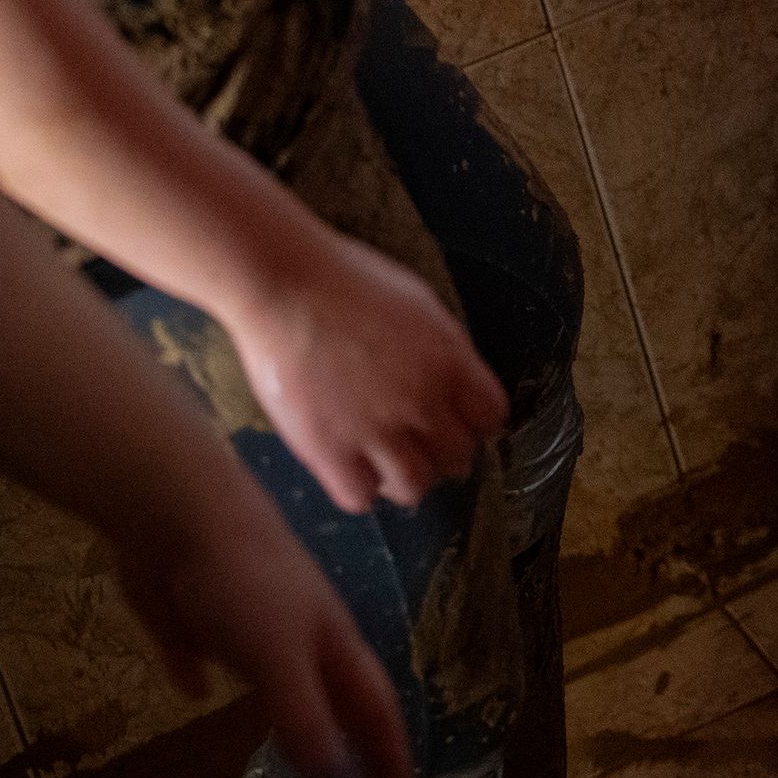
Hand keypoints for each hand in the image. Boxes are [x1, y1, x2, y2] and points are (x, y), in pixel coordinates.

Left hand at [113, 460, 416, 777]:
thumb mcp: (283, 658)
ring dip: (289, 713)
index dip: (390, 748)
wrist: (180, 513)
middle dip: (350, 737)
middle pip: (332, 695)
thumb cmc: (246, 583)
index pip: (372, 705)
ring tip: (291, 748)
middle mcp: (296, 633)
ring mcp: (244, 622)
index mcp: (329, 641)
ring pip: (275, 678)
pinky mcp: (191, 618)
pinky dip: (201, 676)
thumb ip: (308, 720)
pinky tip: (194, 692)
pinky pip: (200, 656)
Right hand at [225, 234, 509, 512]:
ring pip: (415, 487)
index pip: (492, 416)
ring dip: (406, 479)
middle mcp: (422, 402)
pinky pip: (360, 498)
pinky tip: (350, 468)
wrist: (285, 284)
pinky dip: (360, 489)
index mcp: (450, 361)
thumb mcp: (418, 304)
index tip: (456, 419)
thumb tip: (452, 379)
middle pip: (458, 457)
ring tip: (387, 463)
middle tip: (418, 442)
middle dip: (442, 452)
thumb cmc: (347, 279)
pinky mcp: (329, 450)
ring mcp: (375, 430)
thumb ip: (443, 348)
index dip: (475, 421)